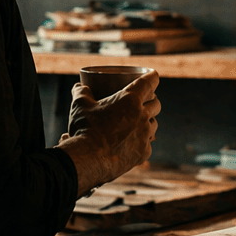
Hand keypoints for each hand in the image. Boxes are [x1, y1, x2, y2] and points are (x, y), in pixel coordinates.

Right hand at [60, 72, 160, 191]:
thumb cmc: (85, 128)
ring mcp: (145, 135)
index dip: (152, 77)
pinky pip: (147, 144)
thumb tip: (78, 86)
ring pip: (154, 124)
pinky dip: (141, 141)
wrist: (88, 159)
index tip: (151, 75)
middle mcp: (142, 116)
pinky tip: (133, 143)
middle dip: (151, 100)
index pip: (150, 82)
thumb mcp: (80, 105)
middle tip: (143, 101)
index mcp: (130, 100)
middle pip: (156, 104)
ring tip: (139, 122)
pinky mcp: (143, 153)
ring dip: (148, 121)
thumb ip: (81, 92)